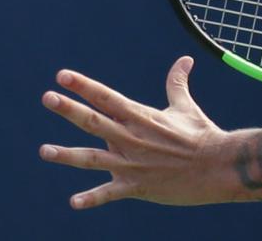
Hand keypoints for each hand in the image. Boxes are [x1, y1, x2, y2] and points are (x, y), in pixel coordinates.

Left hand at [40, 56, 225, 208]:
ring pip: (93, 158)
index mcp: (141, 116)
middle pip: (94, 121)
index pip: (106, 97)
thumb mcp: (186, 106)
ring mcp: (132, 163)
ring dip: (67, 154)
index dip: (84, 86)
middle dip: (69, 109)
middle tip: (47, 97)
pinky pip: (110, 193)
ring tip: (44, 151)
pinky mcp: (137, 186)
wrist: (217, 166)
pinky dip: (92, 198)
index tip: (62, 76)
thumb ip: (177, 83)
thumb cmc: (202, 135)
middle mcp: (132, 138)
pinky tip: (74, 202)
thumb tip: (185, 59)